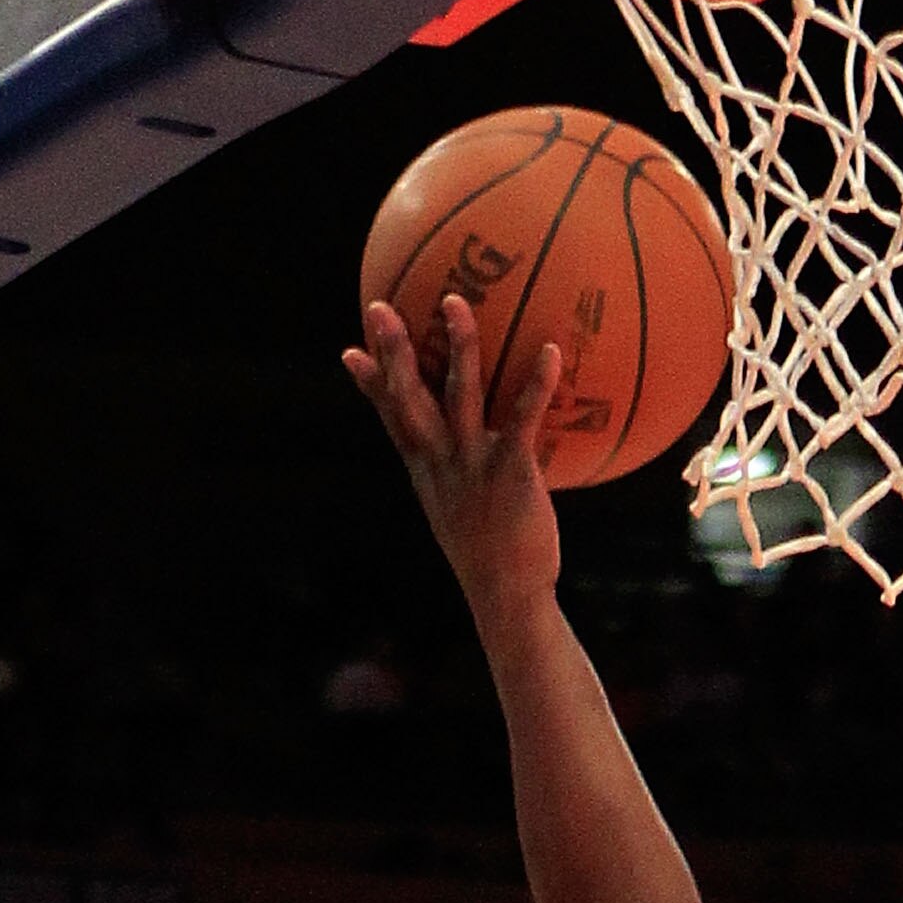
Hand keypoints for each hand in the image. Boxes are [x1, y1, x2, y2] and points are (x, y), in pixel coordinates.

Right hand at [345, 292, 563, 626]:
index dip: (371, 384)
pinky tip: (551, 349)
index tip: (351, 350)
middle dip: (394, 352)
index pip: (392, 420)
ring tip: (455, 304)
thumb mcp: (464, 517)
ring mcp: (473, 466)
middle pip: (410, 398)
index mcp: (427, 472)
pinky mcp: (510, 473)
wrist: (509, 598)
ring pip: (459, 396)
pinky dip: (536, 383)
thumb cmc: (494, 558)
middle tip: (380, 307)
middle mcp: (442, 463)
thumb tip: (482, 457)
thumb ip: (463, 481)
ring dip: (457, 347)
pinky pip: (521, 419)